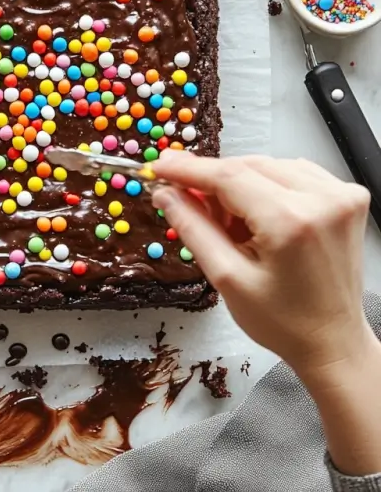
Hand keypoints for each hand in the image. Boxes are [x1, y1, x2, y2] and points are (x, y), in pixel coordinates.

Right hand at [151, 153, 372, 374]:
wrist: (333, 341)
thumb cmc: (283, 321)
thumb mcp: (225, 277)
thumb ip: (192, 227)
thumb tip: (165, 193)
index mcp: (291, 221)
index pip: (227, 175)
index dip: (188, 169)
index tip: (160, 167)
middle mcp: (323, 199)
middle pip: (247, 166)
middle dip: (213, 181)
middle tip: (187, 201)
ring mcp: (340, 195)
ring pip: (267, 166)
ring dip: (240, 184)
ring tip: (231, 223)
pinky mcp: (347, 197)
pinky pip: (291, 172)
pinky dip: (266, 186)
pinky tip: (259, 214)